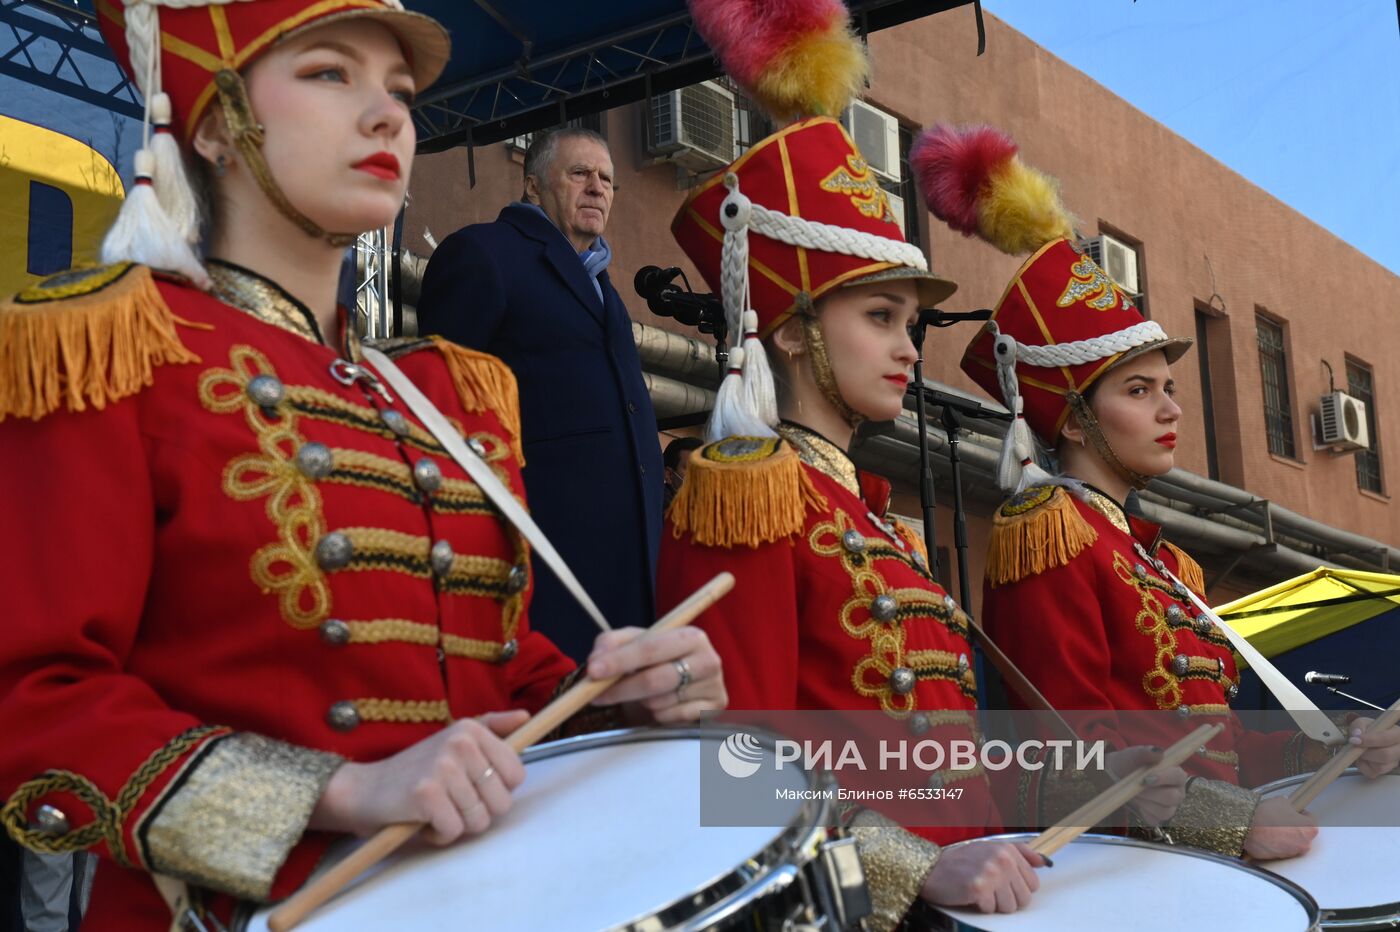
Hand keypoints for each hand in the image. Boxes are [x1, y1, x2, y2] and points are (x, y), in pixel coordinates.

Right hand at [310, 710, 527, 844]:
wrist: (365, 789)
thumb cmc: (416, 769)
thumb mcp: (454, 739)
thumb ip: (492, 728)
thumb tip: (525, 717)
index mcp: (472, 728)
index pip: (517, 774)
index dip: (498, 791)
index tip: (474, 787)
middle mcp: (460, 743)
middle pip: (502, 802)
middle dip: (479, 812)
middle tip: (452, 802)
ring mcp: (443, 767)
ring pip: (479, 820)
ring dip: (457, 825)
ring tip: (436, 809)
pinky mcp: (426, 794)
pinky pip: (455, 831)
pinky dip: (440, 835)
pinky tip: (423, 820)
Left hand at [586, 626, 726, 722]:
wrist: (682, 685)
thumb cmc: (654, 662)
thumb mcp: (632, 644)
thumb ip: (611, 644)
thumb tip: (597, 660)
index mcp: (689, 636)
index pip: (649, 648)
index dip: (619, 660)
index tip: (593, 671)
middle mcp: (708, 659)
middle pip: (655, 679)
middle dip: (621, 689)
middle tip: (596, 695)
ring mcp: (714, 687)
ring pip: (661, 702)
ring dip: (641, 702)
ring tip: (640, 694)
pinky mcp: (712, 712)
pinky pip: (673, 719)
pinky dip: (658, 715)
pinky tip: (659, 706)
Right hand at [919, 842, 1045, 912]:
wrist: (932, 869)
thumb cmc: (961, 861)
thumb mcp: (991, 848)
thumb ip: (1019, 852)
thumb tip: (1044, 861)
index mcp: (1007, 850)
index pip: (1033, 883)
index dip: (1018, 888)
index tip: (1004, 884)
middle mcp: (1002, 859)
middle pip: (1024, 898)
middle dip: (1008, 899)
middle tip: (990, 889)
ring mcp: (991, 873)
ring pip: (1009, 907)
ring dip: (994, 904)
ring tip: (981, 891)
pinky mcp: (979, 888)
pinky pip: (991, 909)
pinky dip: (981, 906)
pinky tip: (970, 894)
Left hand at [1104, 746, 1187, 825]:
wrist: (1116, 775)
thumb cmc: (1130, 763)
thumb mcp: (1134, 754)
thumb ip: (1146, 752)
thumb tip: (1159, 752)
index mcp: (1176, 774)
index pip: (1178, 776)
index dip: (1163, 778)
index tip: (1146, 777)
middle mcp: (1177, 791)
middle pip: (1172, 797)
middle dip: (1150, 792)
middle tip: (1136, 785)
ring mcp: (1170, 806)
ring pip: (1164, 811)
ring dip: (1145, 801)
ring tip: (1134, 792)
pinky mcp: (1159, 817)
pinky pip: (1154, 819)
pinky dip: (1143, 811)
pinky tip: (1137, 801)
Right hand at [1244, 796, 1317, 859]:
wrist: (1246, 827)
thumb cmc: (1265, 816)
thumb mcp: (1281, 801)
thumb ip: (1290, 805)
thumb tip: (1288, 806)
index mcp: (1310, 829)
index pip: (1311, 818)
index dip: (1300, 812)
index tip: (1294, 811)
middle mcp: (1304, 844)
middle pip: (1303, 832)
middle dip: (1294, 826)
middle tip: (1282, 818)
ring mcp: (1292, 853)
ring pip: (1291, 841)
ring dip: (1285, 835)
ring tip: (1272, 826)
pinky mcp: (1279, 857)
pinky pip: (1281, 848)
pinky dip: (1276, 842)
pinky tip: (1267, 834)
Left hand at [1347, 717, 1399, 778]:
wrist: (1369, 740)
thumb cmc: (1369, 730)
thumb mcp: (1363, 723)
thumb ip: (1359, 726)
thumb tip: (1356, 734)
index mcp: (1397, 734)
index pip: (1386, 739)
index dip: (1370, 740)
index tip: (1354, 740)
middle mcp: (1399, 750)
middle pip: (1386, 755)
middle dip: (1367, 753)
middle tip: (1355, 748)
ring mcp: (1394, 762)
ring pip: (1380, 767)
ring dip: (1365, 760)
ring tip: (1359, 752)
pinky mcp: (1385, 771)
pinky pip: (1373, 773)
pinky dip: (1363, 767)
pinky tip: (1362, 759)